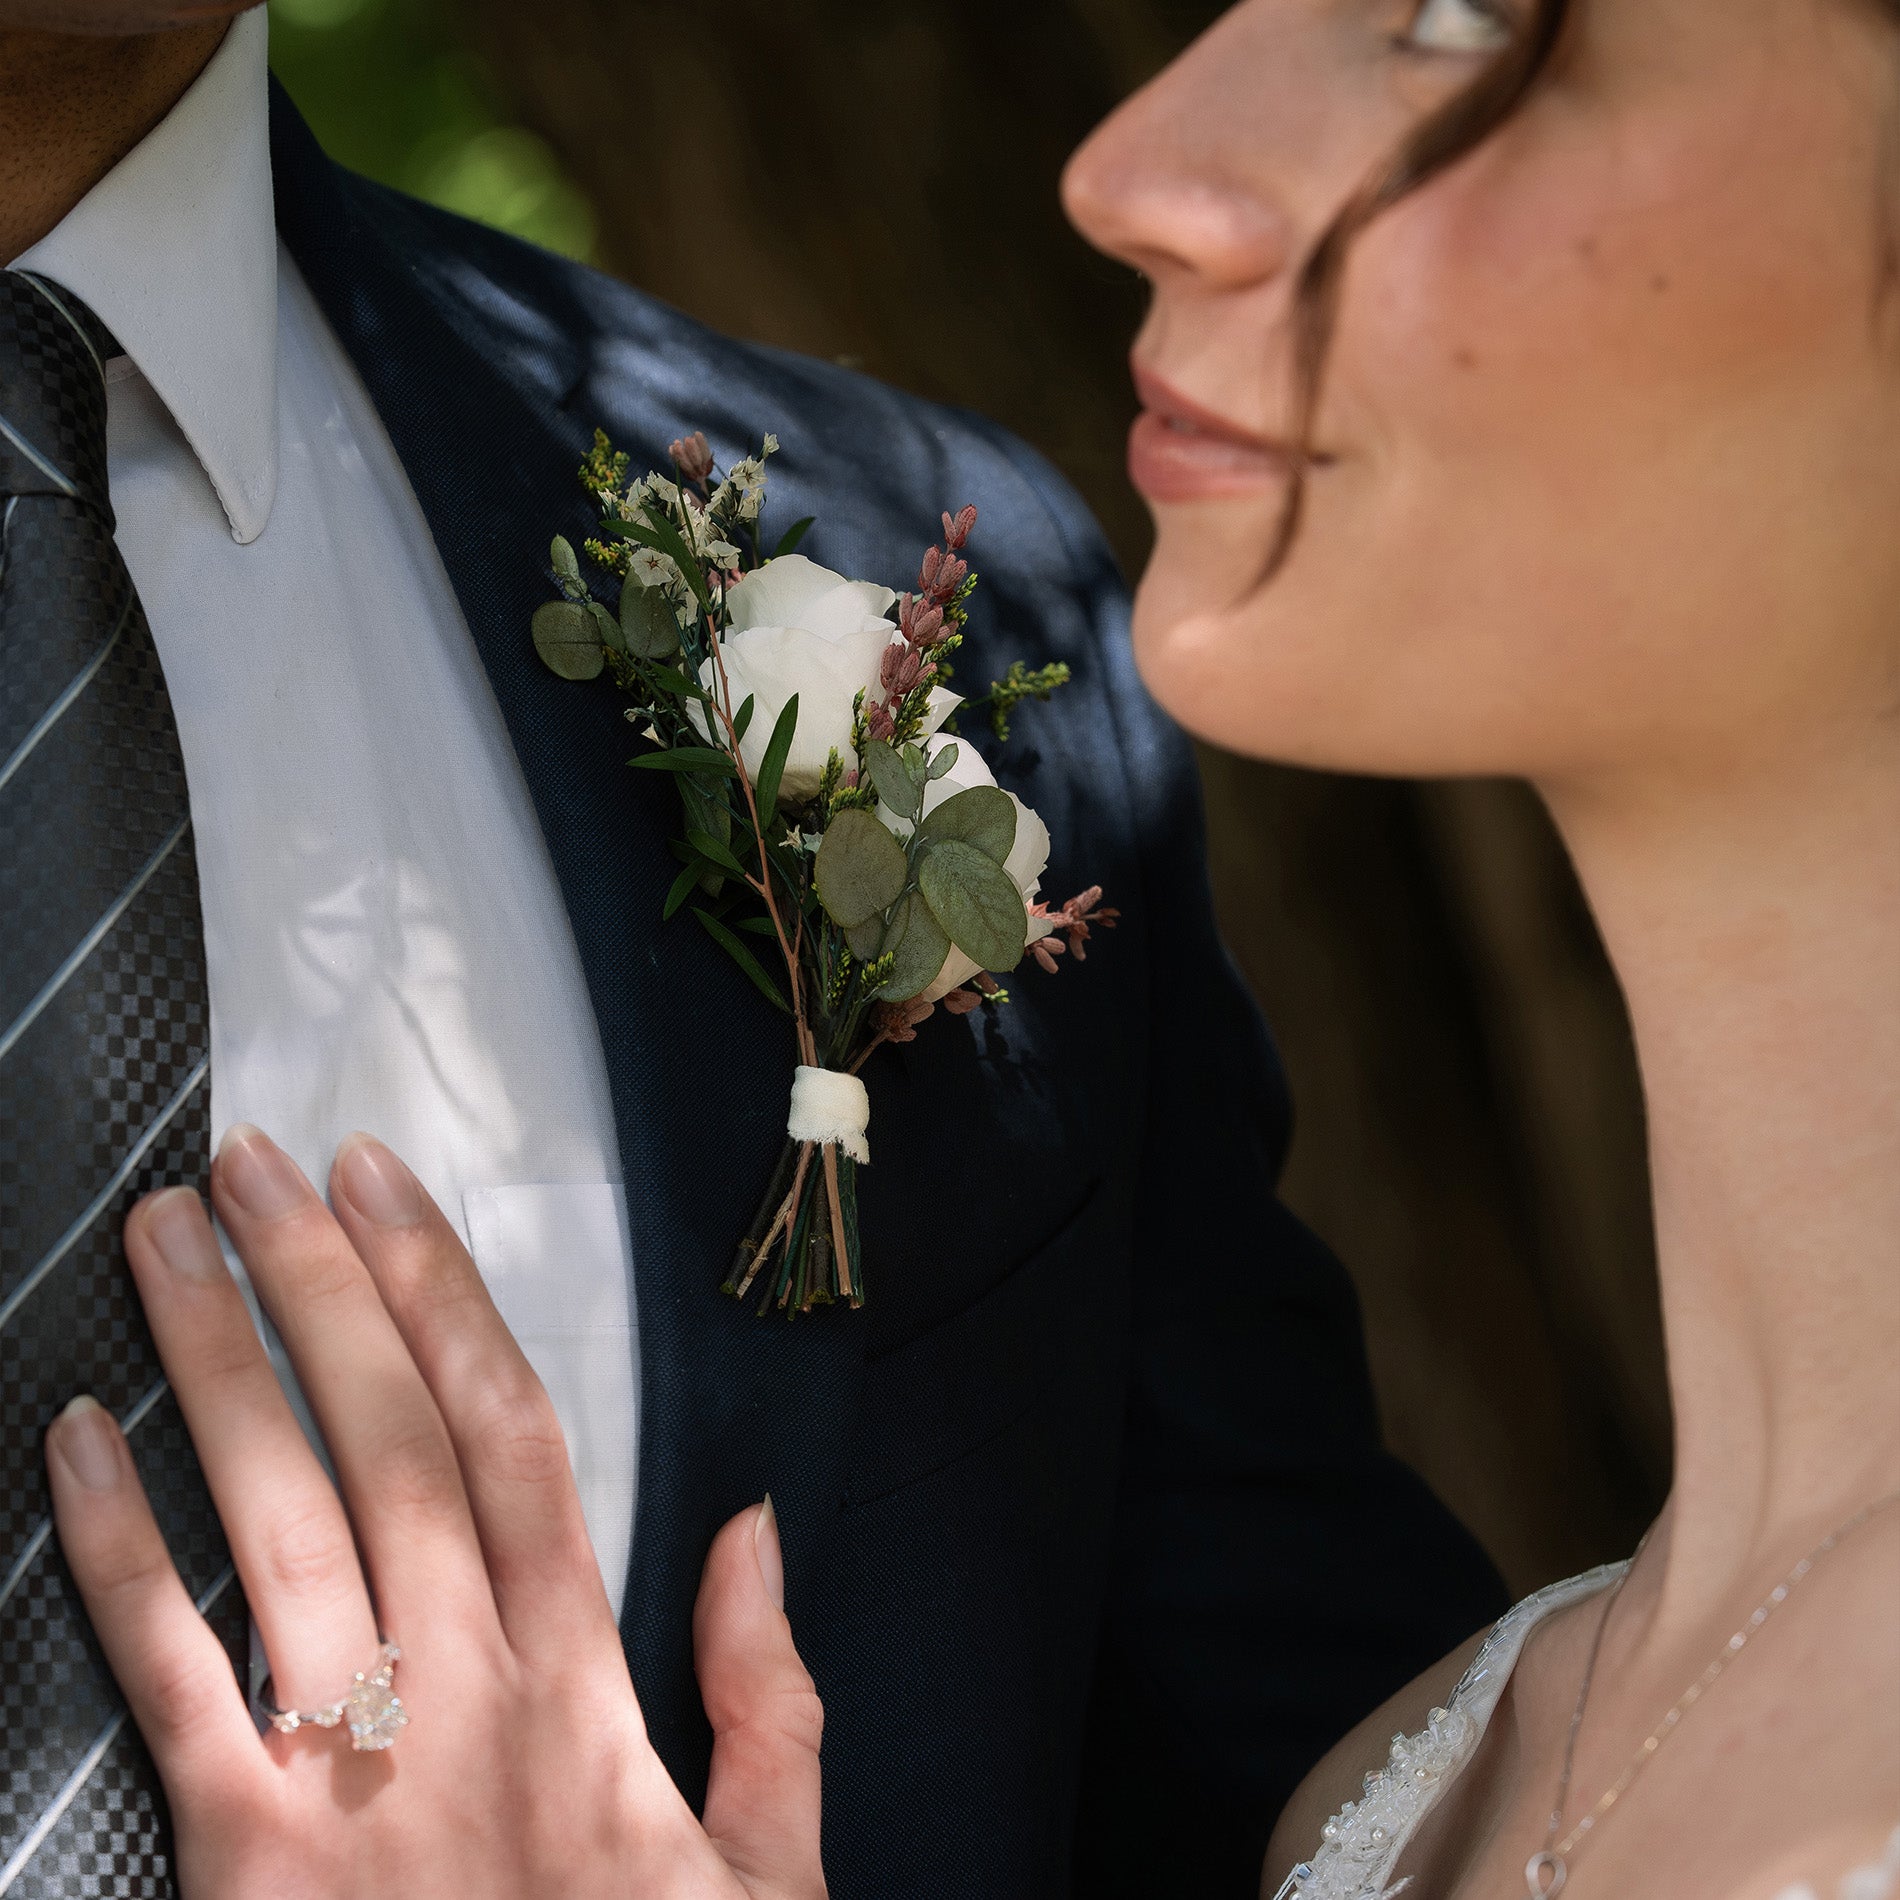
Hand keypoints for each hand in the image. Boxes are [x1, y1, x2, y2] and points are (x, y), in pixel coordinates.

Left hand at [42, 1127, 824, 1898]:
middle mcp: (460, 1693)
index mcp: (583, 1685)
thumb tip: (753, 1531)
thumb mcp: (765, 1874)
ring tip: (167, 1238)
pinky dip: (118, 1547)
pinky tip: (80, 1437)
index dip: (445, 1296)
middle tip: (259, 1161)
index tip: (387, 1189)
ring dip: (217, 1363)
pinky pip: (166, 1675)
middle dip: (321, 1282)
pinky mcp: (239, 1857)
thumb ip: (770, 1698)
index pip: (511, 1434)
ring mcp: (344, 1769)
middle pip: (385, 1439)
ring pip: (277, 1516)